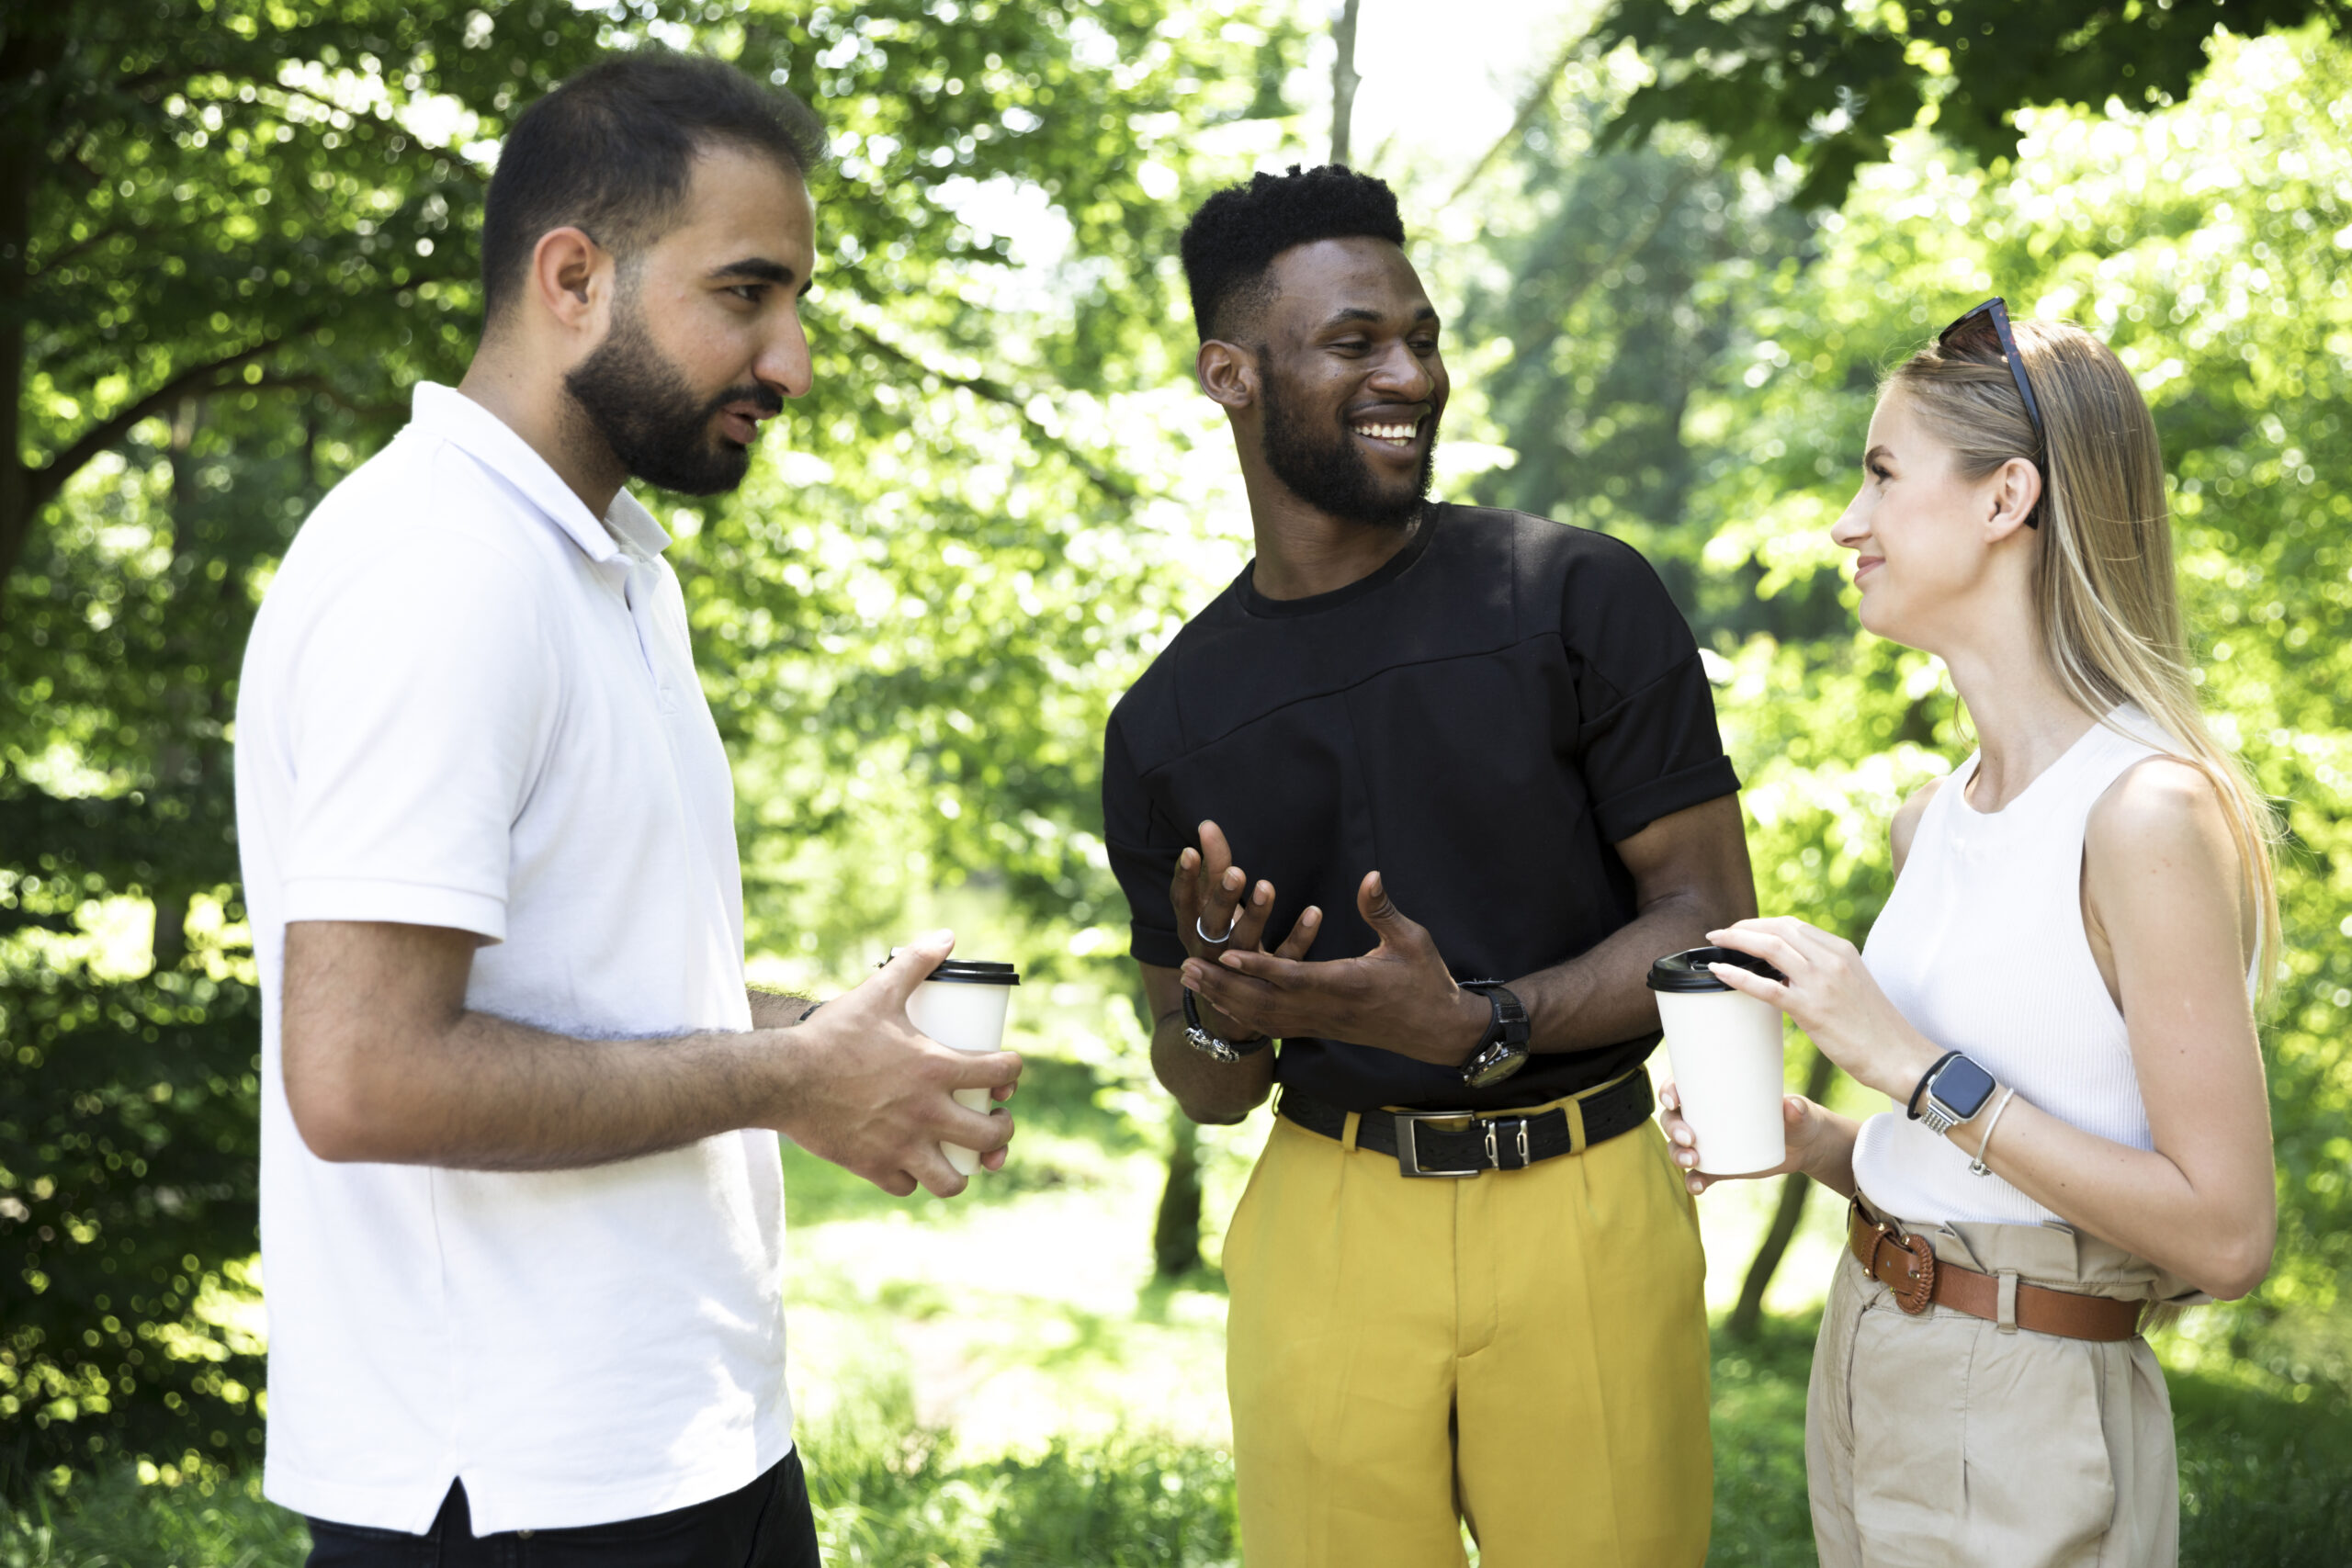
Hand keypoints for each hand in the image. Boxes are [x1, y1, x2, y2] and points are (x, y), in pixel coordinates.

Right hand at [775, 930, 1022, 1198]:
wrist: (782, 1077)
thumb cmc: (832, 1035)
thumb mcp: (878, 992)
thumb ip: (914, 962)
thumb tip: (946, 936)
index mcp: (936, 1068)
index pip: (1001, 1072)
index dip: (1012, 1071)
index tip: (1006, 1072)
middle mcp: (927, 1113)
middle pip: (991, 1136)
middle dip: (1002, 1130)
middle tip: (993, 1119)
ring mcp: (901, 1145)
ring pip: (953, 1179)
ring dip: (964, 1169)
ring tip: (962, 1155)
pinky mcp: (873, 1167)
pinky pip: (908, 1186)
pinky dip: (914, 1178)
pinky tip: (913, 1163)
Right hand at [1168, 820, 1321, 1041]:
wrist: (1229, 1013)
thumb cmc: (1224, 941)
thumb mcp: (1215, 907)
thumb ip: (1214, 867)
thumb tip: (1208, 824)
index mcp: (1193, 930)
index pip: (1183, 903)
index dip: (1185, 879)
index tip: (1190, 850)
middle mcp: (1211, 951)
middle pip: (1211, 925)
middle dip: (1221, 899)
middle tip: (1235, 872)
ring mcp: (1240, 970)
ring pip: (1245, 944)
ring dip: (1255, 916)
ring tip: (1267, 885)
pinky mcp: (1271, 983)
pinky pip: (1286, 958)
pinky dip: (1300, 936)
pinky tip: (1315, 911)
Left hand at [1182, 871, 1487, 1065]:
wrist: (1438, 1031)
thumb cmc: (1427, 981)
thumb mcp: (1413, 940)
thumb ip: (1384, 910)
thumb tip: (1371, 875)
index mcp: (1349, 984)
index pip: (1294, 978)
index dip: (1257, 968)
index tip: (1224, 954)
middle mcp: (1328, 1009)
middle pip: (1265, 1002)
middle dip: (1221, 986)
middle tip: (1183, 966)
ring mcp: (1321, 1023)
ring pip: (1263, 1017)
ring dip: (1223, 999)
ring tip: (1188, 979)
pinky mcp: (1320, 1029)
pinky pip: (1274, 1026)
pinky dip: (1243, 1014)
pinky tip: (1220, 1001)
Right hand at [1660, 1082, 1823, 1193]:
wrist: (1804, 1146)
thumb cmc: (1797, 1117)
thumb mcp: (1798, 1111)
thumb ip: (1796, 1108)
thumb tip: (1791, 1107)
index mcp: (1715, 1094)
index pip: (1681, 1088)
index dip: (1668, 1091)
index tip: (1674, 1100)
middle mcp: (1704, 1118)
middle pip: (1672, 1119)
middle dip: (1672, 1128)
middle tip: (1689, 1138)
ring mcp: (1709, 1145)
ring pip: (1678, 1148)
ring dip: (1676, 1154)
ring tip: (1693, 1160)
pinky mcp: (1717, 1168)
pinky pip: (1697, 1175)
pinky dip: (1693, 1181)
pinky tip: (1697, 1186)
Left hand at [1703, 917, 1939, 1100]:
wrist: (1900, 1056)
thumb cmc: (1875, 1027)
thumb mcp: (1853, 984)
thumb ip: (1825, 971)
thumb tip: (1788, 972)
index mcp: (1842, 950)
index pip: (1793, 924)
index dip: (1762, 924)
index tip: (1742, 929)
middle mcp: (1831, 959)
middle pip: (1778, 929)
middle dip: (1743, 927)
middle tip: (1721, 934)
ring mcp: (1822, 983)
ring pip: (1770, 948)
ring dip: (1736, 941)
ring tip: (1715, 944)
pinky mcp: (1812, 1009)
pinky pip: (1767, 986)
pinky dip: (1738, 975)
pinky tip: (1719, 971)